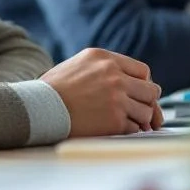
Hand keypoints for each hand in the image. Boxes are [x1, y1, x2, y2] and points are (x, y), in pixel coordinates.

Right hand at [40, 48, 162, 136]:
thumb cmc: (52, 90)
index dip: (143, 84)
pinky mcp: (115, 120)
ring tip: (127, 122)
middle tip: (142, 111)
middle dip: (147, 102)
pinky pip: (135, 128)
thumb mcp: (77, 64)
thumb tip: (125, 81)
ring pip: (146, 110)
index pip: (142, 71)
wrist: (39, 108)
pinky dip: (130, 131)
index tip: (140, 93)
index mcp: (105, 59)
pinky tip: (119, 130)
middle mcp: (114, 75)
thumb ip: (102, 68)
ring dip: (140, 119)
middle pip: (150, 90)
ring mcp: (117, 98)